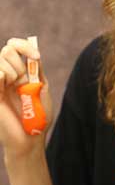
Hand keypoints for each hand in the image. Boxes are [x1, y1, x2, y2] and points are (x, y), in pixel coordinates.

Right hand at [0, 38, 53, 159]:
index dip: (25, 46)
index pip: (15, 46)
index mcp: (19, 72)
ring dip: (14, 71)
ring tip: (16, 90)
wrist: (30, 138)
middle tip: (24, 81)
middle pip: (7, 49)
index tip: (36, 57)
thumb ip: (36, 70)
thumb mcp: (41, 88)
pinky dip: (2, 75)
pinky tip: (5, 88)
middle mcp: (6, 75)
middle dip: (20, 62)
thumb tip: (33, 50)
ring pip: (1, 59)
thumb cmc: (38, 116)